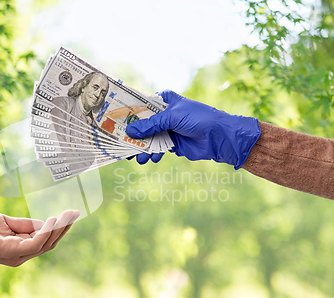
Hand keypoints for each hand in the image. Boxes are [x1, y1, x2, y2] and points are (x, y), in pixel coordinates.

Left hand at [0, 210, 79, 266]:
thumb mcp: (5, 222)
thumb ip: (24, 224)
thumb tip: (44, 221)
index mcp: (19, 248)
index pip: (44, 239)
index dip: (57, 226)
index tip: (69, 213)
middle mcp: (20, 255)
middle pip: (49, 243)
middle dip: (64, 228)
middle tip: (76, 212)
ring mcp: (16, 255)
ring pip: (46, 243)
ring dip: (59, 228)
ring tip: (69, 214)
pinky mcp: (11, 251)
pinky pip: (35, 242)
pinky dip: (46, 231)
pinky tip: (52, 219)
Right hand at [126, 90, 260, 168]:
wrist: (220, 136)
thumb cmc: (199, 118)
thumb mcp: (173, 118)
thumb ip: (151, 125)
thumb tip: (130, 131)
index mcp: (165, 100)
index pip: (142, 105)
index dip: (128, 113)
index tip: (113, 120)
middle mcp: (164, 114)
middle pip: (142, 124)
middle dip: (132, 135)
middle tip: (120, 144)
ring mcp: (167, 129)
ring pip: (148, 139)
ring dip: (142, 149)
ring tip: (138, 158)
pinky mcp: (172, 143)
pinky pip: (157, 149)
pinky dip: (152, 154)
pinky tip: (151, 159)